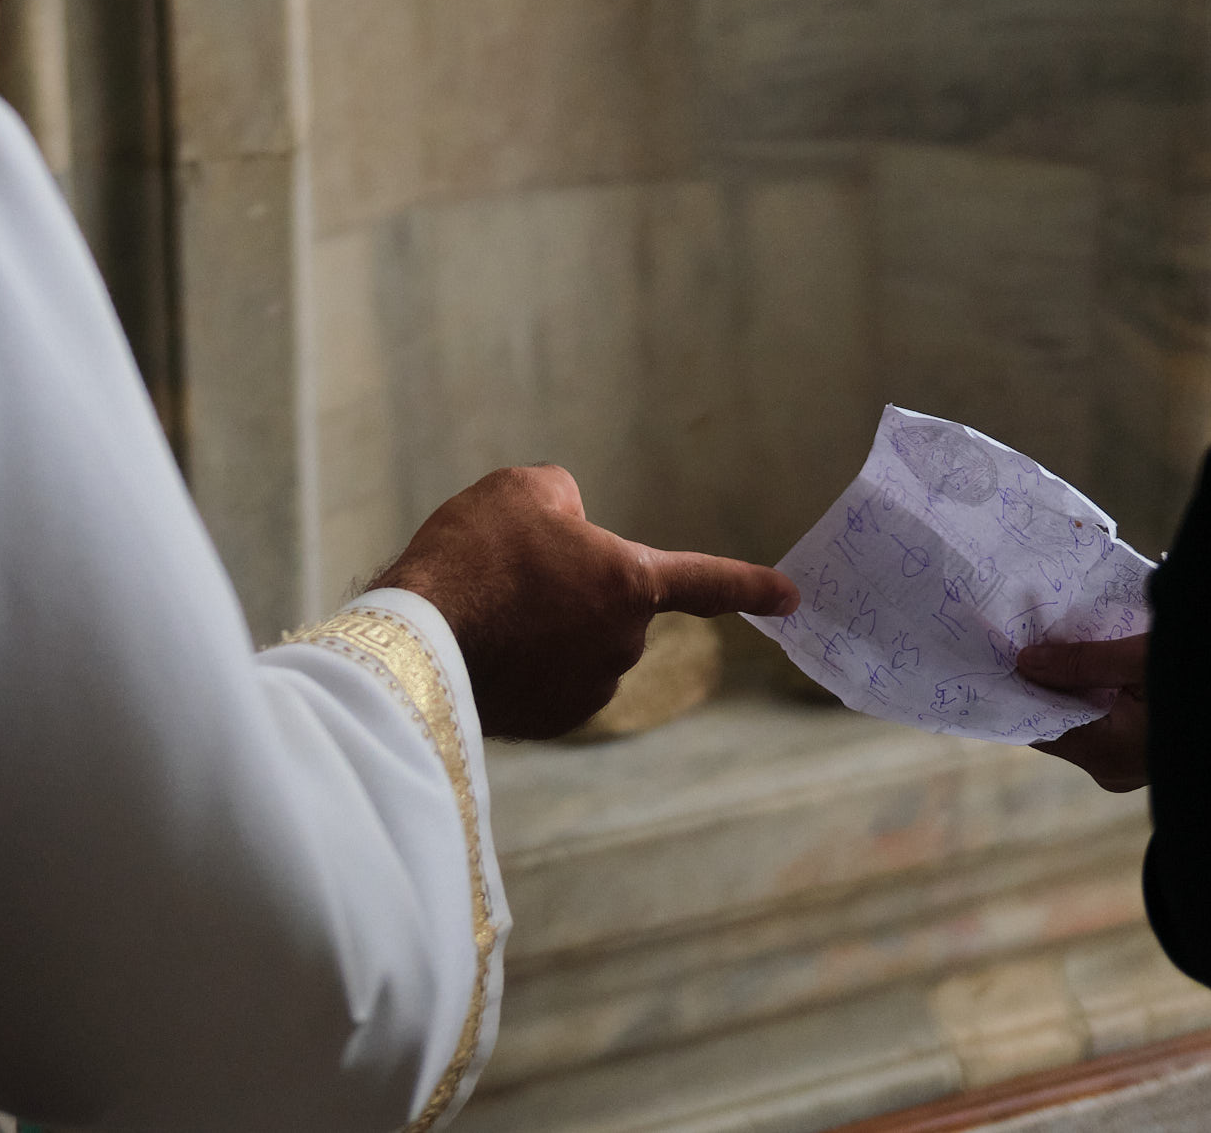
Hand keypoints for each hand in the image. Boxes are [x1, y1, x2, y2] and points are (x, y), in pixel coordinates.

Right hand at [370, 466, 798, 739]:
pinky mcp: (552, 720)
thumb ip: (565, 502)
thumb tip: (566, 524)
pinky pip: (551, 681)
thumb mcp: (523, 489)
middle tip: (512, 572)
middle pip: (611, 606)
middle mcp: (623, 643)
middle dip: (577, 589)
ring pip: (579, 645)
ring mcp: (588, 688)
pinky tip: (485, 647)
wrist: (419, 635)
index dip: (751, 586)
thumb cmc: (475, 552)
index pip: (707, 582)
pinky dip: (527, 664)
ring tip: (488, 610)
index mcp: (631, 581)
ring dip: (549, 628)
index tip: (791, 598)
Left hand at [1016, 635, 1147, 792]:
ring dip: (1072, 690)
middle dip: (1045, 686)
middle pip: (1058, 725)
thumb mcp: (1141, 661)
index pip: (1037, 728)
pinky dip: (1095, 699)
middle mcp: (1114, 770)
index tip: (1004, 657)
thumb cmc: (1204, 681)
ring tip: (1056, 649)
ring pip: (1082, 725)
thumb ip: (1081, 663)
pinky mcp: (1148, 754)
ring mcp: (1132, 766)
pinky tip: (1093, 668)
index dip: (1021, 691)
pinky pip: (1106, 727)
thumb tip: (1024, 662)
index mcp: (1106, 756)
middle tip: (1026, 644)